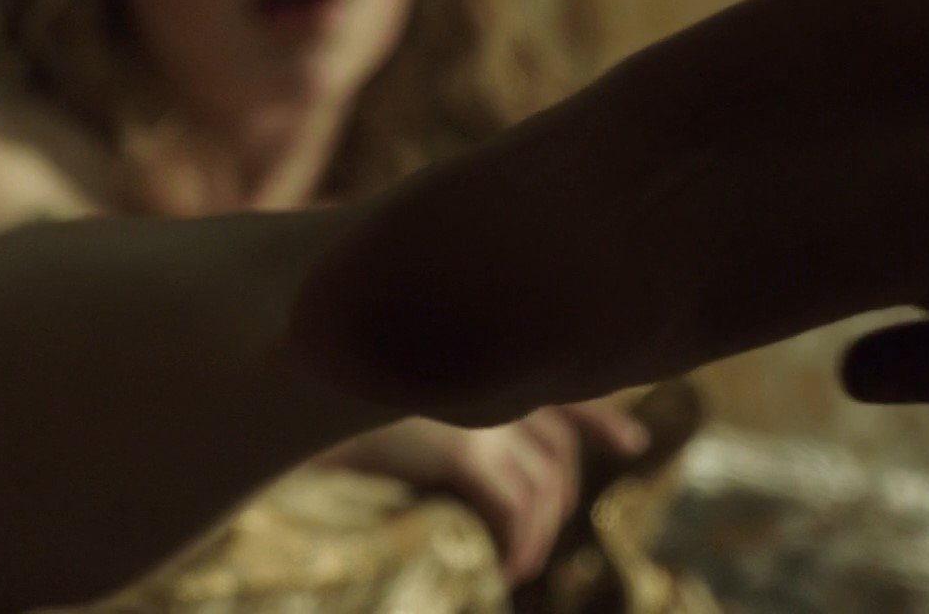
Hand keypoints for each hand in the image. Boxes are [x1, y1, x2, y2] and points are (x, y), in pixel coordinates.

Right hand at [310, 402, 648, 582]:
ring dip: (540, 533)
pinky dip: (520, 543)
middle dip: (564, 491)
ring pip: (542, 487)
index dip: (601, 417)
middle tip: (550, 526)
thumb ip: (442, 399)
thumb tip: (459, 441)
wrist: (295, 389)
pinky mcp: (463, 452)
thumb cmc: (334, 391)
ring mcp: (483, 414)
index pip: (564, 387)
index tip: (633, 442)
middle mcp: (496, 381)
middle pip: (559, 447)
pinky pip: (513, 510)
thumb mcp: (399, 387)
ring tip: (521, 563)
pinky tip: (510, 569)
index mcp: (488, 359)